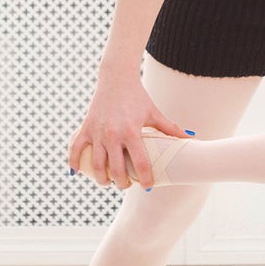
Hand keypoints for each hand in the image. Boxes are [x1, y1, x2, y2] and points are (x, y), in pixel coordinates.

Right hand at [69, 75, 190, 189]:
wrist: (116, 78)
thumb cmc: (138, 97)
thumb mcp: (154, 113)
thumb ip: (170, 128)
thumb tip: (190, 138)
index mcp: (132, 132)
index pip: (140, 163)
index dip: (144, 178)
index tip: (147, 187)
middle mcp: (113, 134)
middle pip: (116, 169)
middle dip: (122, 183)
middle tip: (126, 185)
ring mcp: (97, 132)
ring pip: (96, 164)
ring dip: (102, 179)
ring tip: (108, 183)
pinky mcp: (85, 128)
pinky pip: (75, 149)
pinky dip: (74, 162)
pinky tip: (76, 172)